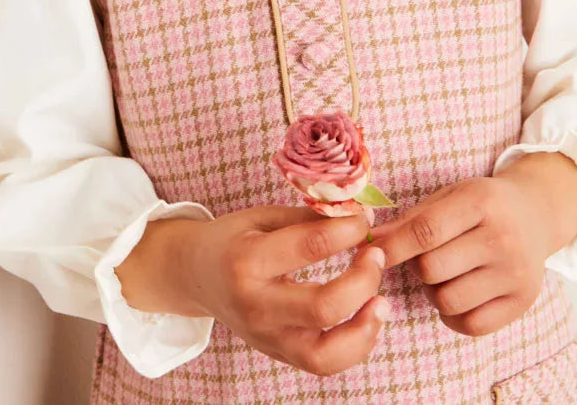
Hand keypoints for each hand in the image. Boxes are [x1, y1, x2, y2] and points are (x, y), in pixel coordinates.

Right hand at [181, 206, 390, 376]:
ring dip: (364, 328)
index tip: (364, 217)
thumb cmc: (232, 239)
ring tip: (381, 301)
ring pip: (326, 354)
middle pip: (323, 308)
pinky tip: (367, 318)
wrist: (196, 276)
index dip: (348, 229)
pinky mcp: (278, 353)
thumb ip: (307, 218)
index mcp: (249, 260)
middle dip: (363, 280)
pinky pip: (323, 363)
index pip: (311, 246)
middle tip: (375, 255)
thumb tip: (355, 213)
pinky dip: (354, 346)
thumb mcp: (262, 217)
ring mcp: (267, 337)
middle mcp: (257, 305)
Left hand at [366, 170, 562, 337]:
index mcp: (481, 202)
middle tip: (425, 256)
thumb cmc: (481, 204)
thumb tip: (370, 242)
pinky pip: (470, 325)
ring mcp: (516, 273)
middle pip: (432, 269)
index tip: (368, 254)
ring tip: (445, 274)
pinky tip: (459, 293)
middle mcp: (503, 238)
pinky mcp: (523, 302)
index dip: (393, 247)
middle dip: (417, 266)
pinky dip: (453, 315)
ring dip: (434, 291)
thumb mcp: (450, 196)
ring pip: (448, 300)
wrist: (536, 213)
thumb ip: (410, 220)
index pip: (426, 231)